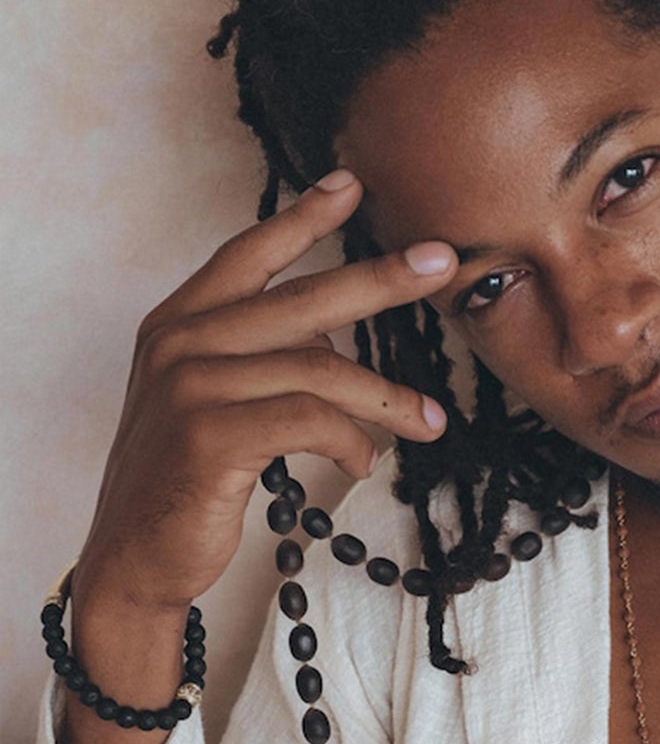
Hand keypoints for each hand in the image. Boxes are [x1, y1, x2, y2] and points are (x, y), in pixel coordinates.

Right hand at [73, 169, 455, 613]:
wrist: (134, 558)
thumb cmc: (185, 482)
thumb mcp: (213, 403)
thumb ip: (259, 359)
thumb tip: (338, 342)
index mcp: (177, 323)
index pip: (246, 253)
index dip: (301, 218)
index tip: (352, 184)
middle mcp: (178, 343)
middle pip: (302, 299)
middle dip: (381, 278)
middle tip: (441, 261)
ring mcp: (189, 387)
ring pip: (318, 369)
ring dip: (386, 397)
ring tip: (429, 421)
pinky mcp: (208, 436)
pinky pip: (307, 419)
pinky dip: (350, 440)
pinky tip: (363, 461)